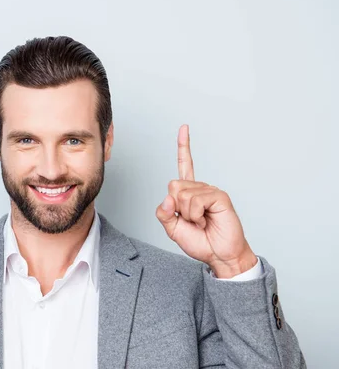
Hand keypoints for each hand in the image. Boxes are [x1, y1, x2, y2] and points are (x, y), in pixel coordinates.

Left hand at [155, 125, 256, 278]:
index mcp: (188, 193)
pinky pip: (195, 200)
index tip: (184, 127)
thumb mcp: (173, 229)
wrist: (219, 255)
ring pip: (182, 195)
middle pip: (173, 186)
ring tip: (201, 222)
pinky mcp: (219, 196)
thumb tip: (167, 198)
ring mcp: (210, 191)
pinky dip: (196, 214)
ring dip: (188, 214)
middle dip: (176, 208)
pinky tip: (206, 219)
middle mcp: (199, 188)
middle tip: (192, 220)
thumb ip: (164, 214)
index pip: (184, 165)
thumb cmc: (200, 242)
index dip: (183, 146)